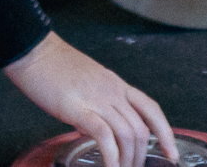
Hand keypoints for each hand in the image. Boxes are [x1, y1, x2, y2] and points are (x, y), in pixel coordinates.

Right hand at [4, 33, 178, 166]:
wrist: (34, 52)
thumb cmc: (54, 66)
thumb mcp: (86, 82)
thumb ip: (97, 104)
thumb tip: (97, 130)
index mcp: (116, 84)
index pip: (151, 109)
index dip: (165, 132)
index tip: (172, 152)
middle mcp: (112, 91)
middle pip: (140, 128)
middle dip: (141, 156)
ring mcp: (97, 99)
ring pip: (127, 133)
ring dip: (126, 160)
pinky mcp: (78, 108)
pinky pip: (104, 135)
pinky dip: (110, 156)